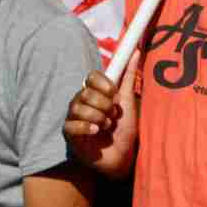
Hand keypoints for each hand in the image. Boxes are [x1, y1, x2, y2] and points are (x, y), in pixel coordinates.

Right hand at [63, 51, 140, 178]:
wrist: (123, 156)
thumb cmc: (124, 129)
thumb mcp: (128, 101)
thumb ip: (128, 77)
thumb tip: (136, 51)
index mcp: (95, 93)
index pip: (91, 77)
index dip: (104, 85)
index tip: (116, 96)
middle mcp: (81, 102)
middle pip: (85, 92)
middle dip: (104, 105)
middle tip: (113, 115)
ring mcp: (73, 118)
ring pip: (78, 107)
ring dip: (99, 117)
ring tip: (107, 126)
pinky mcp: (69, 134)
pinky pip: (71, 124)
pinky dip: (86, 127)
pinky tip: (95, 132)